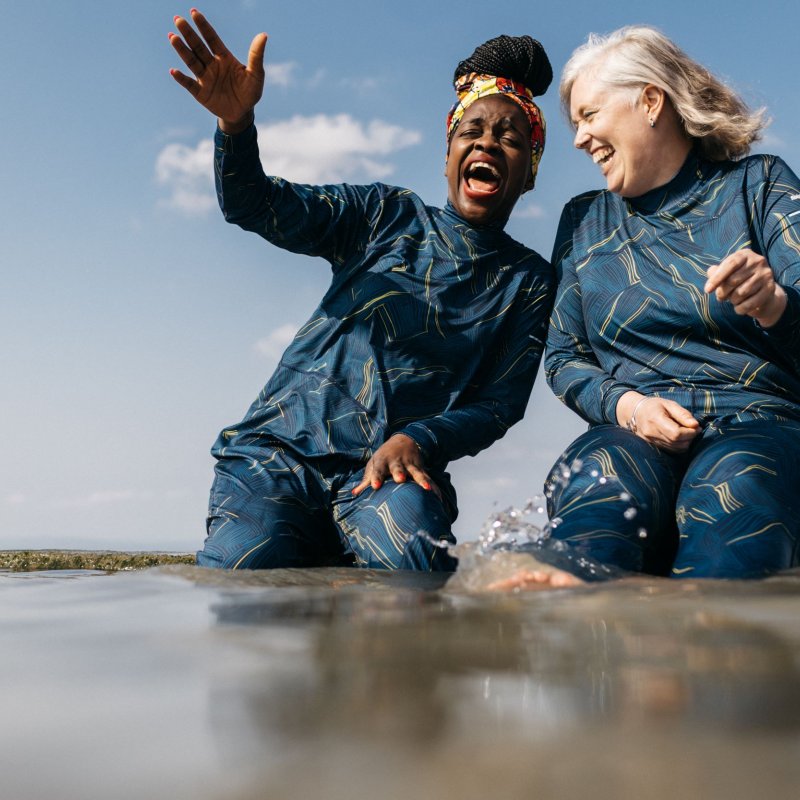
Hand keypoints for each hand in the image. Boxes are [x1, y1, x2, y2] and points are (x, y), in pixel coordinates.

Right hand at [169, 9, 266, 131]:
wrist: (242, 113)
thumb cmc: (250, 92)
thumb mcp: (256, 75)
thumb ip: (256, 56)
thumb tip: (263, 35)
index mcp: (224, 58)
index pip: (212, 39)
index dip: (204, 26)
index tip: (194, 12)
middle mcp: (212, 65)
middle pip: (198, 47)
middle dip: (189, 34)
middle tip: (178, 19)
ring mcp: (205, 78)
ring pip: (192, 62)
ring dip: (182, 50)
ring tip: (172, 37)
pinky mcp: (201, 93)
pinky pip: (189, 85)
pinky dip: (181, 78)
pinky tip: (173, 71)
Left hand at [351, 434, 438, 497]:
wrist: (404, 441)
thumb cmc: (384, 458)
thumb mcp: (374, 465)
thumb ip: (366, 481)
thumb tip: (354, 494)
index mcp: (382, 462)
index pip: (378, 470)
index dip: (376, 478)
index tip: (375, 487)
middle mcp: (397, 462)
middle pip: (398, 468)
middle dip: (399, 473)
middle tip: (400, 480)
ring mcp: (410, 465)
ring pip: (416, 472)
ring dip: (421, 480)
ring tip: (427, 489)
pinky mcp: (421, 468)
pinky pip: (428, 478)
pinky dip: (434, 487)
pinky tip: (438, 498)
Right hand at [617, 392, 699, 452]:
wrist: (635, 412)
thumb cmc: (654, 406)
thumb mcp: (669, 404)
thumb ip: (683, 414)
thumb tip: (696, 425)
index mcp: (655, 420)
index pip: (676, 433)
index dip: (690, 433)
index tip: (696, 427)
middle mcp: (651, 433)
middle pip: (676, 442)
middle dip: (690, 437)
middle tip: (694, 428)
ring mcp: (651, 441)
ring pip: (675, 448)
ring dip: (686, 442)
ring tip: (687, 432)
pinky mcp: (653, 446)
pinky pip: (671, 450)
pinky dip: (679, 445)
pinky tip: (680, 437)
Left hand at [705, 248, 786, 327]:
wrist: (761, 292)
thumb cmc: (738, 280)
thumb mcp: (726, 274)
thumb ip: (715, 272)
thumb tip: (711, 272)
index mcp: (745, 254)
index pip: (730, 264)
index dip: (716, 278)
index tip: (707, 290)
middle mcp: (758, 261)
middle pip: (733, 280)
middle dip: (722, 292)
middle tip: (720, 297)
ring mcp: (766, 274)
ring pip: (741, 292)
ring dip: (732, 300)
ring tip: (733, 300)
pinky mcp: (771, 288)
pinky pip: (750, 303)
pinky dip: (740, 309)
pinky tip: (738, 308)